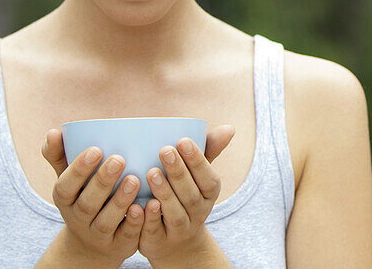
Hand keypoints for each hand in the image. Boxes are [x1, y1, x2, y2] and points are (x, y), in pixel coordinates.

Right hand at [42, 129, 143, 265]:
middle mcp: (79, 219)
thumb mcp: (69, 180)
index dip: (78, 170)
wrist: (92, 243)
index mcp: (65, 200)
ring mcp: (98, 235)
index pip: (65, 187)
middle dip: (102, 181)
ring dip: (120, 201)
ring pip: (106, 221)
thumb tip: (52, 132)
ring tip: (134, 179)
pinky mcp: (118, 246)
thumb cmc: (83, 197)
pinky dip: (135, 223)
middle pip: (87, 204)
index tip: (96, 149)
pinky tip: (145, 206)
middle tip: (119, 159)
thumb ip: (60, 156)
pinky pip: (126, 236)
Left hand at [138, 124, 234, 263]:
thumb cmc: (185, 195)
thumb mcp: (197, 175)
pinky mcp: (159, 242)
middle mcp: (198, 213)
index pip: (208, 178)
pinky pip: (155, 231)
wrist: (175, 242)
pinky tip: (142, 204)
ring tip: (151, 173)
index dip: (197, 161)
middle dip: (179, 172)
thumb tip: (229, 128)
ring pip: (175, 214)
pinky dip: (150, 219)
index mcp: (209, 194)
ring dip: (165, 193)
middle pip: (191, 194)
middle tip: (165, 150)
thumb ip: (208, 151)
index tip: (182, 141)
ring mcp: (180, 230)